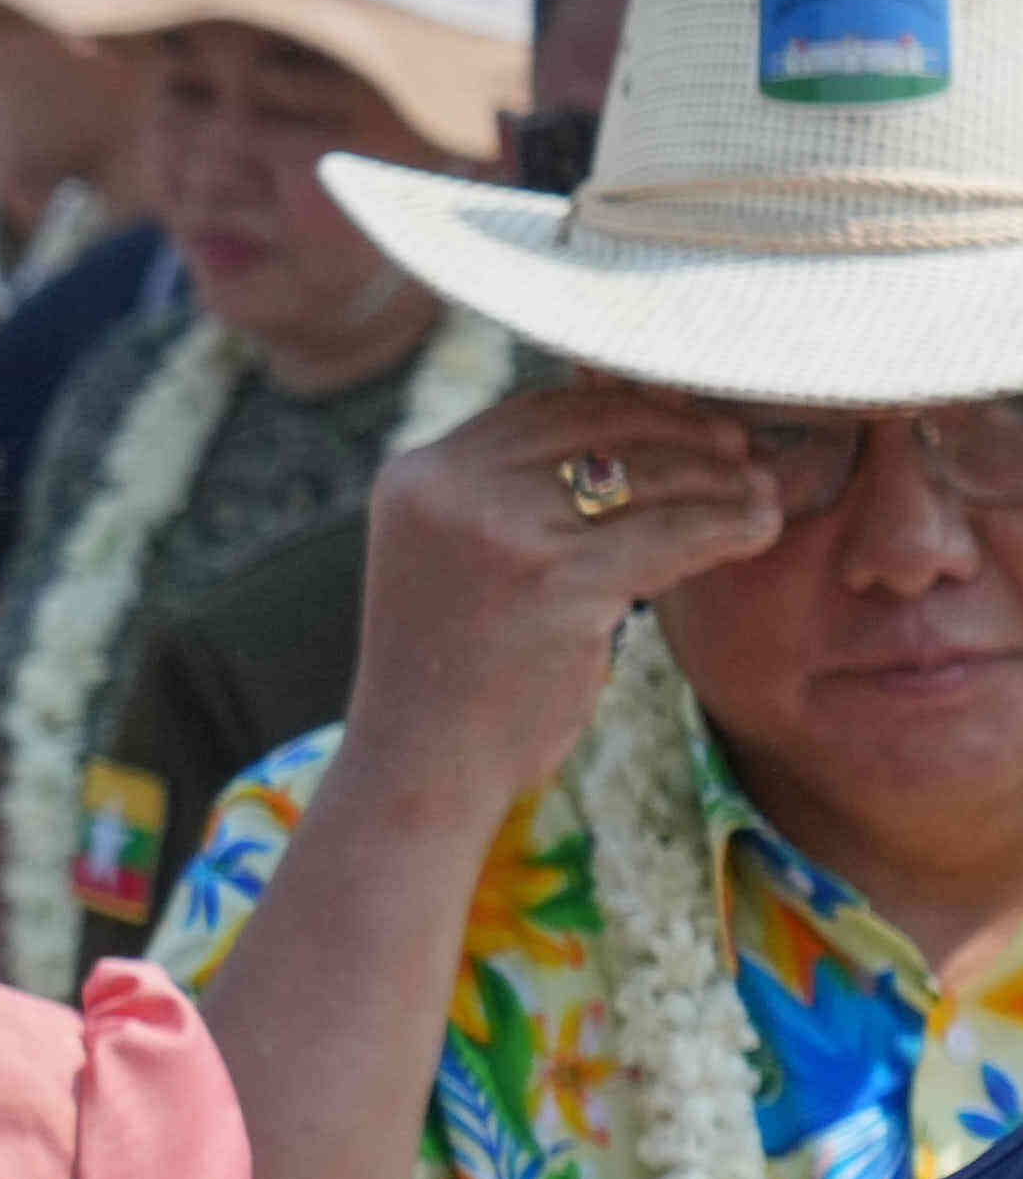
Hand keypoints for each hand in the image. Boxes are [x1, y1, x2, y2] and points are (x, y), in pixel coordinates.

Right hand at [343, 375, 787, 822]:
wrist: (420, 771)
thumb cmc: (455, 672)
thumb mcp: (454, 558)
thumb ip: (507, 494)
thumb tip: (622, 429)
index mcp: (417, 475)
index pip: (544, 408)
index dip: (631, 406)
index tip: (692, 424)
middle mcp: (449, 488)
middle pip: (600, 427)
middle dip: (685, 436)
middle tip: (742, 453)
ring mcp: (499, 532)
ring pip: (647, 475)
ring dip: (721, 480)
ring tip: (761, 496)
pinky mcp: (558, 582)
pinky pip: (674, 533)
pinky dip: (729, 527)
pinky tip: (759, 532)